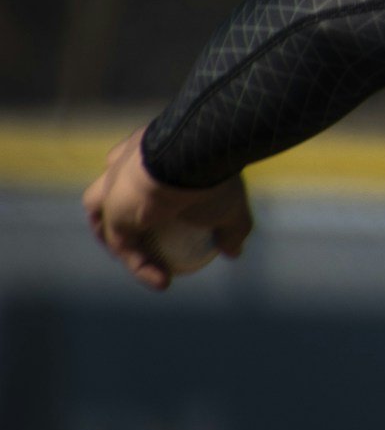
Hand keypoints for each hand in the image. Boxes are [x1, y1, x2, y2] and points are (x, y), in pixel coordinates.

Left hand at [82, 129, 252, 290]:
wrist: (195, 158)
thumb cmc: (213, 174)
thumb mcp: (232, 203)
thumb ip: (232, 227)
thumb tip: (234, 251)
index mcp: (150, 148)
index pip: (138, 169)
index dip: (145, 191)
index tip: (173, 216)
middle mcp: (126, 162)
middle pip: (110, 191)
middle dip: (118, 215)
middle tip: (147, 242)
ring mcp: (114, 186)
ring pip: (104, 218)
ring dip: (121, 243)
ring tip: (148, 267)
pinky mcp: (112, 213)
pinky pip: (122, 246)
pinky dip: (140, 265)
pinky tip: (162, 281)